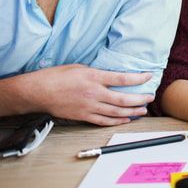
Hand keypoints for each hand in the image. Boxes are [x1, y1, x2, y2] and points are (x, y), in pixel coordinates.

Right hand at [17, 65, 152, 125]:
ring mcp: (88, 107)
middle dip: (140, 99)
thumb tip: (108, 76)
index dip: (138, 79)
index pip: (122, 79)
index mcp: (93, 77)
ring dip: (132, 112)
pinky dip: (117, 121)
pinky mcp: (82, 116)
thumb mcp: (78, 67)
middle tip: (150, 98)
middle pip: (123, 99)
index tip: (148, 77)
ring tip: (143, 110)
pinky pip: (103, 121)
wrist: (37, 92)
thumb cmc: (55, 76)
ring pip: (116, 112)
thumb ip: (96, 72)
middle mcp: (93, 93)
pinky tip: (125, 120)